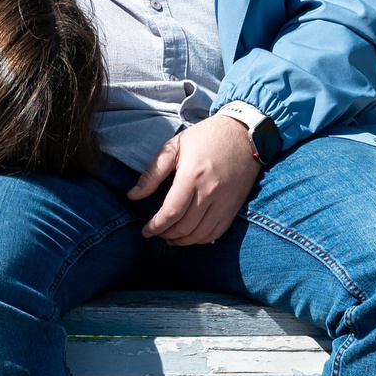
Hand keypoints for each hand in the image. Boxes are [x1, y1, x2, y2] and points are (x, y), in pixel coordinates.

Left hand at [127, 115, 260, 245]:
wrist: (243, 133)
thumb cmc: (205, 137)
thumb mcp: (174, 147)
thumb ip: (152, 173)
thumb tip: (132, 196)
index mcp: (192, 175)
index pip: (171, 212)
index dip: (156, 226)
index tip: (146, 231)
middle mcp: (211, 191)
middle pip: (185, 227)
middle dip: (166, 235)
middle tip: (156, 234)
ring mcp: (226, 201)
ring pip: (201, 234)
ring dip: (183, 241)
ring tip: (170, 238)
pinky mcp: (235, 205)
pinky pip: (218, 232)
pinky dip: (202, 239)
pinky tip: (190, 236)